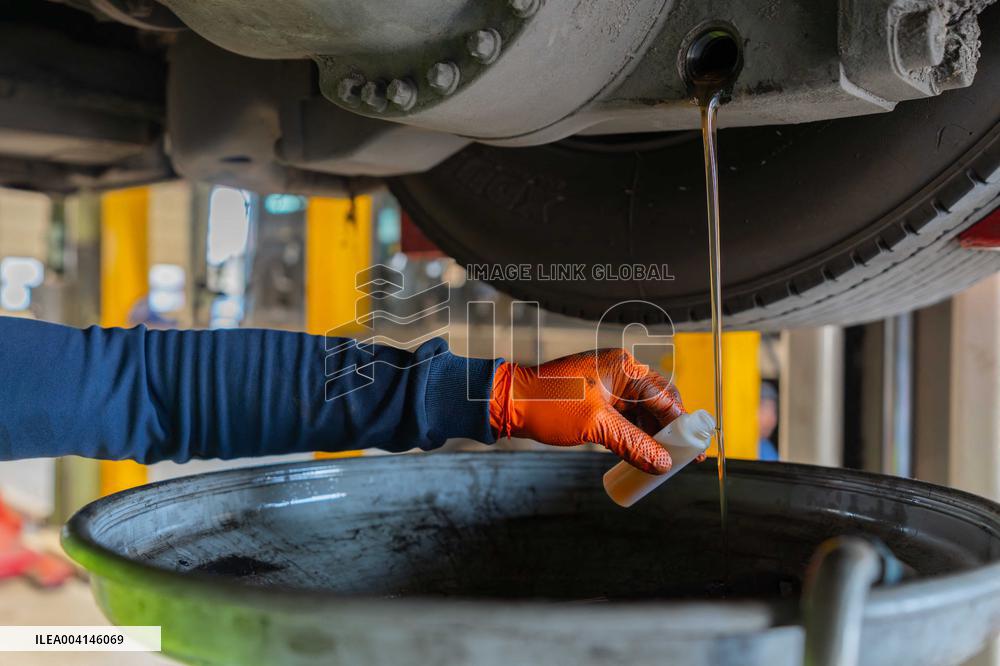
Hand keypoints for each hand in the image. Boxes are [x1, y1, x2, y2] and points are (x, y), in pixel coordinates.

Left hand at [490, 349, 704, 473]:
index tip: (694, 451)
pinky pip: (626, 418)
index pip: (666, 396)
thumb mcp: (596, 427)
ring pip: (642, 413)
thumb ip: (632, 444)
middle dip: (670, 433)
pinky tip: (642, 455)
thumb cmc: (548, 405)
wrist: (509, 403)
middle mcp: (620, 372)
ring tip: (662, 463)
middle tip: (681, 461)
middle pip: (658, 404)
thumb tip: (662, 463)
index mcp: (624, 367)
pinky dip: (635, 436)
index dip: (682, 426)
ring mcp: (609, 385)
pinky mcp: (598, 400)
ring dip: (652, 437)